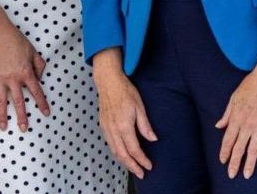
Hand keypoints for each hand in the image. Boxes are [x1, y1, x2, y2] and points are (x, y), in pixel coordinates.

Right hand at [0, 23, 50, 131]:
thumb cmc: (16, 40)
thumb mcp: (33, 51)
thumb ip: (39, 65)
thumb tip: (39, 78)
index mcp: (26, 73)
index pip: (36, 91)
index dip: (42, 103)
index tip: (46, 113)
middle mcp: (13, 79)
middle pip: (19, 101)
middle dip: (22, 116)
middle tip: (24, 129)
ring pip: (1, 101)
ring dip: (2, 115)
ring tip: (3, 128)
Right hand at [93, 58, 157, 178]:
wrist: (108, 82)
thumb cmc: (125, 91)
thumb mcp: (140, 107)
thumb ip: (145, 125)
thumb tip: (153, 139)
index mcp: (123, 125)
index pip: (134, 149)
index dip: (141, 160)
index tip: (149, 166)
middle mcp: (113, 130)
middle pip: (122, 154)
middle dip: (132, 166)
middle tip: (141, 173)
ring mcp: (106, 129)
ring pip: (114, 151)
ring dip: (124, 162)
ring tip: (133, 167)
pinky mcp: (103, 126)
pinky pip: (110, 145)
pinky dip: (117, 153)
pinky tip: (123, 155)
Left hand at [216, 65, 256, 178]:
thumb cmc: (250, 85)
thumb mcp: (233, 98)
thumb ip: (227, 114)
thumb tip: (218, 125)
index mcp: (236, 118)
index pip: (228, 139)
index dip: (225, 151)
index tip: (222, 161)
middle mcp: (247, 124)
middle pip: (239, 148)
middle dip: (235, 163)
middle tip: (232, 175)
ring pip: (254, 148)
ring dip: (250, 163)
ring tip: (247, 174)